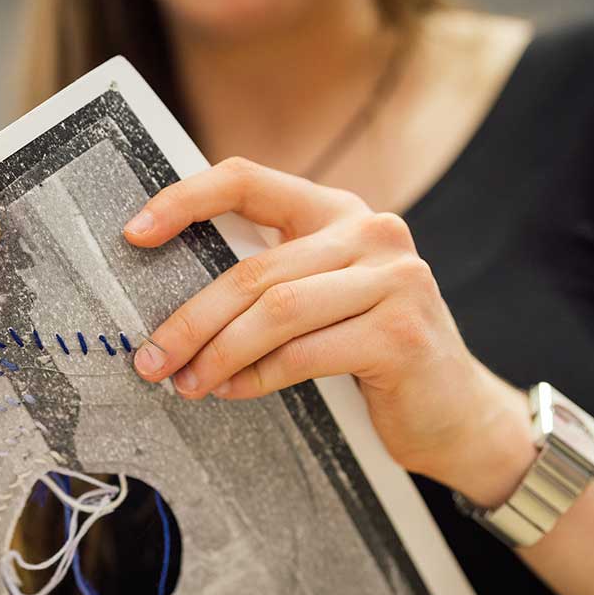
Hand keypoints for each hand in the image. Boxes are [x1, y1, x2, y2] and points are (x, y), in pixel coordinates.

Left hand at [123, 157, 534, 504]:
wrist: (458, 414)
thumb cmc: (376, 355)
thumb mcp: (325, 301)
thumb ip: (272, 283)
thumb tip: (177, 309)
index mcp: (342, 213)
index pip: (250, 180)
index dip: (186, 199)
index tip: (135, 232)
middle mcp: (373, 233)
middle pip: (254, 270)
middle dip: (191, 320)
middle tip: (151, 358)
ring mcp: (394, 281)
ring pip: (274, 313)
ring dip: (217, 354)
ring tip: (185, 383)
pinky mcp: (399, 334)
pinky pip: (302, 355)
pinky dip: (257, 378)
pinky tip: (233, 392)